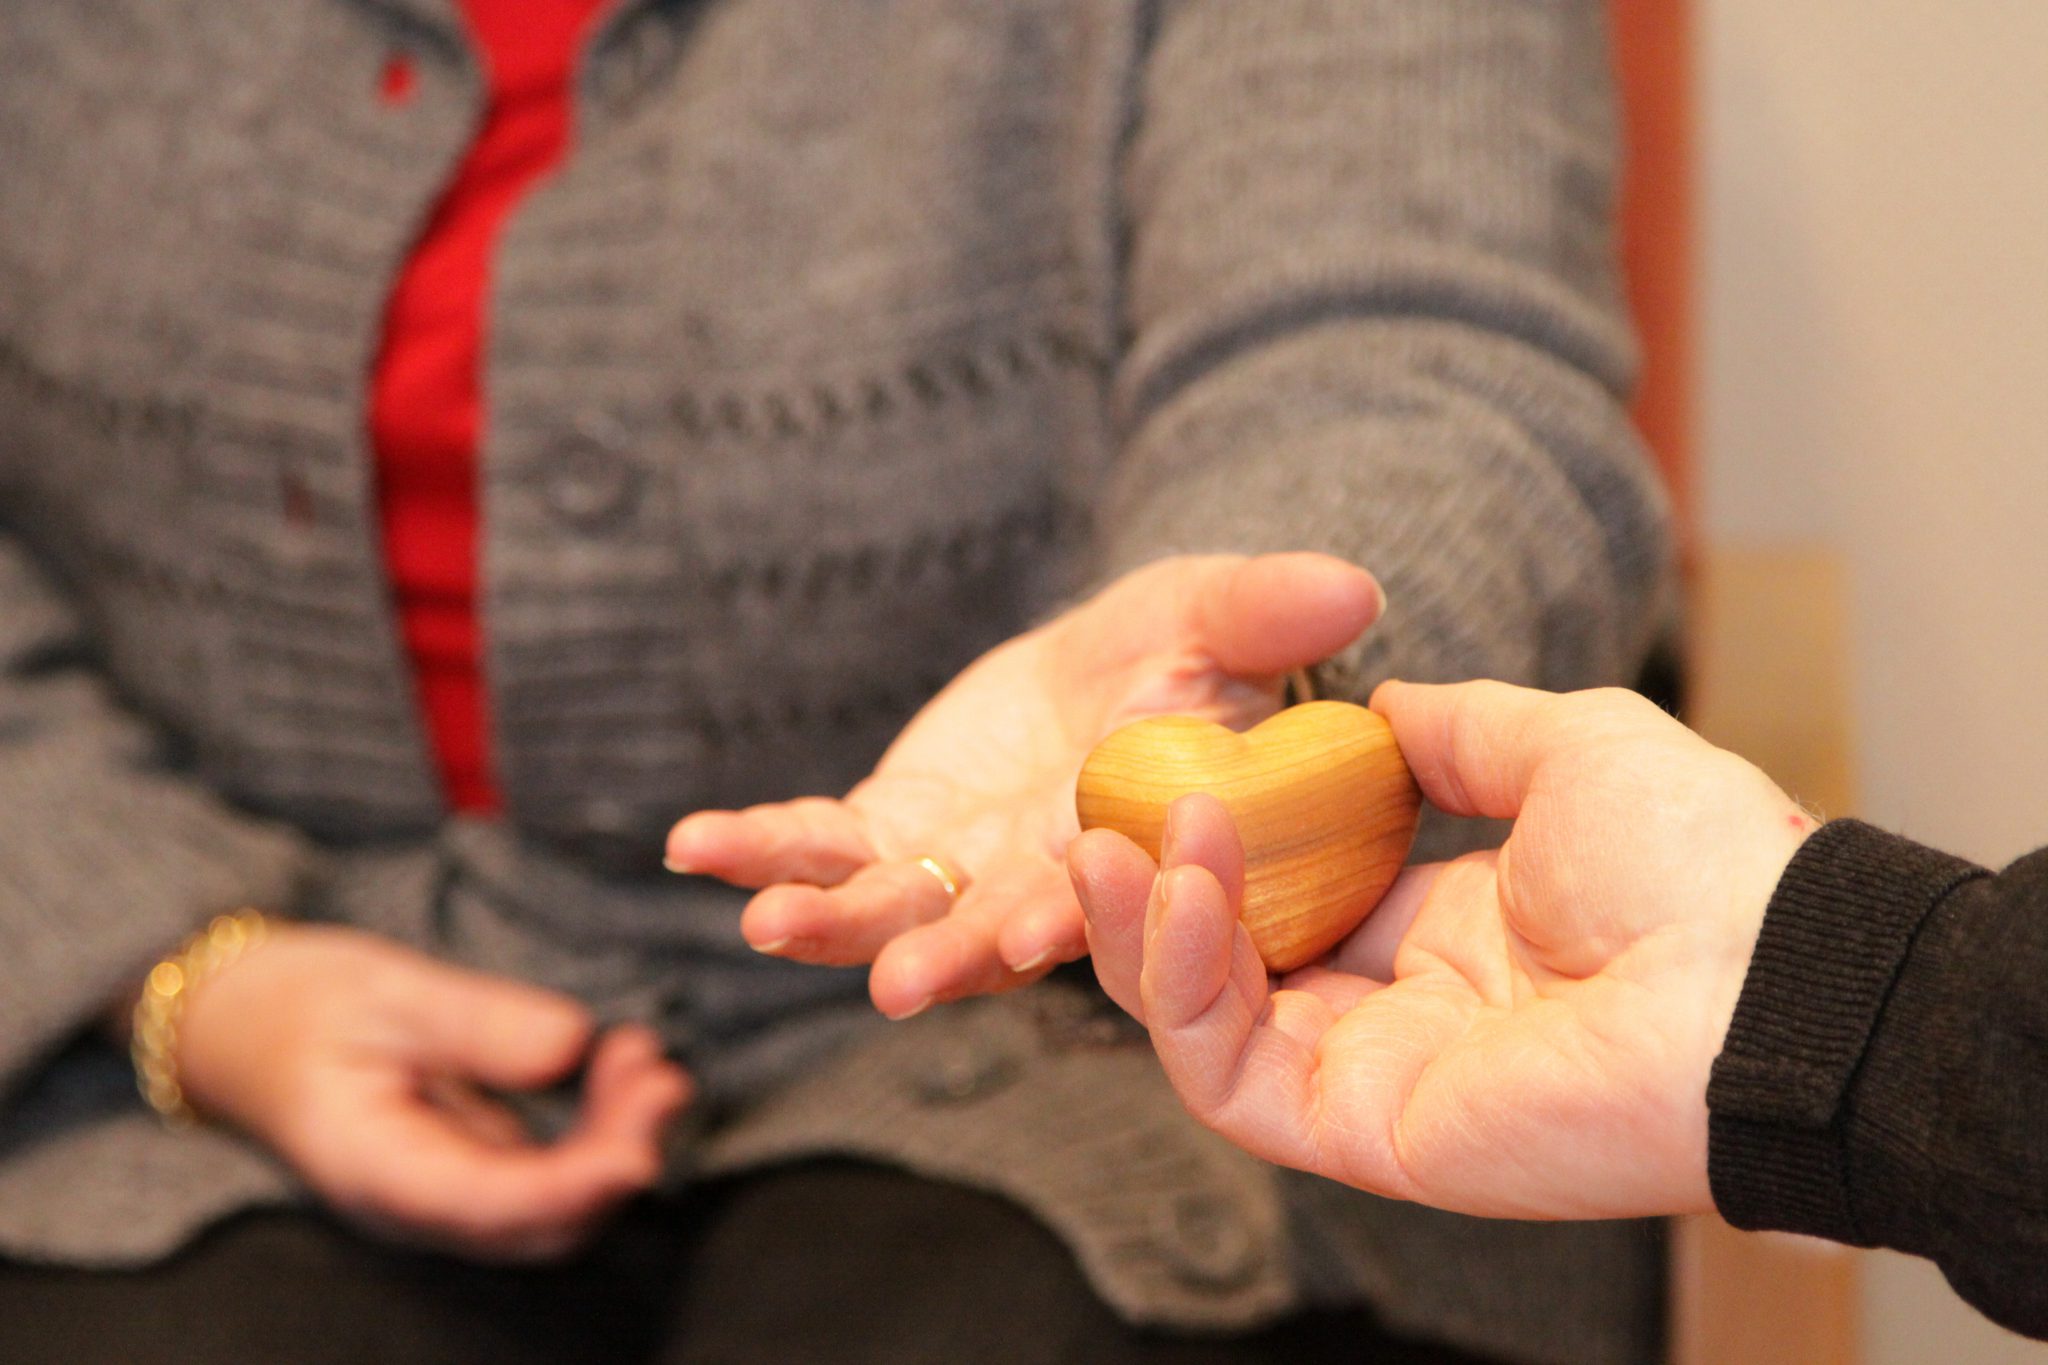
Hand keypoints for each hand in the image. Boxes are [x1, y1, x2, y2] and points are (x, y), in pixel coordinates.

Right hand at [172, 925, 690, 1259]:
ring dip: (618, 1141)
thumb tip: (571, 1043)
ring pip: (557, 1204)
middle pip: (540, 1222)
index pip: (490, 1206)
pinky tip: (625, 1065)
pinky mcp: (478, 1166)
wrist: (244, 1026)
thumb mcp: (386, 991)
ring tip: (649, 1061)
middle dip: (616, 1159)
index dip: (572, 1188)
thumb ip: (477, 1023)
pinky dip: (601, 1127)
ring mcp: (452, 1191)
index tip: (637, 1152)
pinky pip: (554, 1171)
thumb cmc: (303, 1006)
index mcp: (379, 1169)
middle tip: (662, 1078)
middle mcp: (421, 1202)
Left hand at [665, 553, 1382, 1019]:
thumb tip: (1356, 585)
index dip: (1068, 917)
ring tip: (765, 924)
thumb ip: (1265, 611)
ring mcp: (955, 862)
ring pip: (888, 908)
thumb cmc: (1175, 653)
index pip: (1105, 896)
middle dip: (943, 956)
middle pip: (987, 929)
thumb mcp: (1210, 612)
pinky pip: (816, 845)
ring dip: (829, 921)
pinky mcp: (890, 828)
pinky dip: (758, 846)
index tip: (1026, 942)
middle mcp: (1037, 878)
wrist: (1101, 668)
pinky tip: (691, 845)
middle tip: (898, 987)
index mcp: (1127, 846)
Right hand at [1070, 681, 1816, 1219]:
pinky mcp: (1363, 1130)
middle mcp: (1401, 1010)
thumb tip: (1380, 705)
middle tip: (1096, 819)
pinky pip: (1228, 1075)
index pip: (1296, 901)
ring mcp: (1376, 1076)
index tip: (1167, 777)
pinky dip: (1181, 987)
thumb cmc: (1698, 861)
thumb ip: (1462, 730)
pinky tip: (1176, 892)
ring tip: (1108, 846)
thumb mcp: (1568, 745)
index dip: (1221, 847)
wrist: (1770, 980)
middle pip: (1227, 969)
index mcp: (1448, 930)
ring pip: (1204, 1025)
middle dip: (1147, 896)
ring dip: (1141, 934)